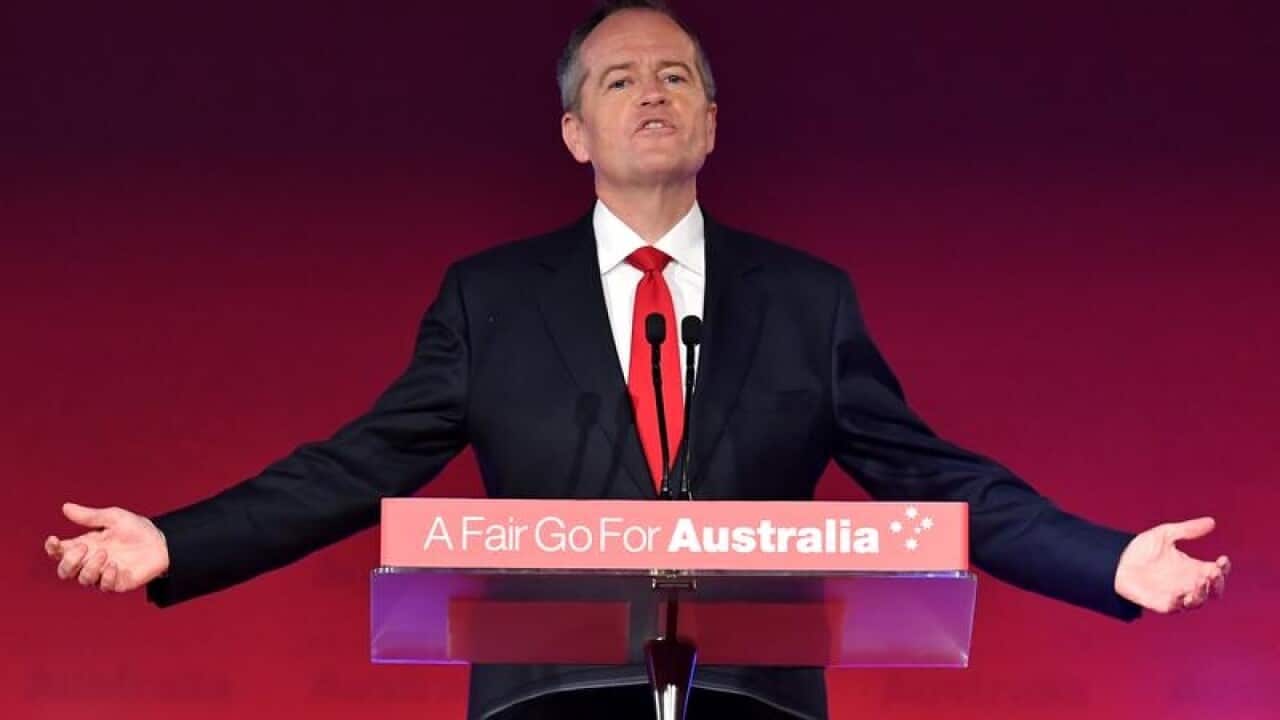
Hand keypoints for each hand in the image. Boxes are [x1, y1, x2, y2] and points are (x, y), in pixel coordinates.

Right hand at [44, 502, 169, 592]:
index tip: (54, 539)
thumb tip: (65, 507)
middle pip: (64, 571)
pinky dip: (107, 576)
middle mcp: (91, 562)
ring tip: (105, 553)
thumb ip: (90, 516)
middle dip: (69, 561)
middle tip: (84, 548)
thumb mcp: (113, 518)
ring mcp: (103, 574)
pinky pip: (105, 586)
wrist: (162, 542)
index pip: (60, 552)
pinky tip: (116, 565)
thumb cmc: (136, 529)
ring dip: (90, 567)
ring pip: (83, 580)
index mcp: (86, 545)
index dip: (52, 549)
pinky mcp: (118, 583)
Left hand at [1114, 516, 1230, 613]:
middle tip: (1214, 573)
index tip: (1222, 559)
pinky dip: (1181, 603)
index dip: (1224, 568)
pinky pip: (1176, 608)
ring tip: (1201, 582)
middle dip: (1218, 584)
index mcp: (1193, 568)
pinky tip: (1183, 595)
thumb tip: (1211, 522)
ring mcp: (1177, 595)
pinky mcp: (1163, 604)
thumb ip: (1187, 530)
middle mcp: (1189, 583)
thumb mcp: (1166, 534)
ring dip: (1203, 594)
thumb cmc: (1142, 549)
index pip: (1217, 572)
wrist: (1116, 561)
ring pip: (1198, 602)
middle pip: (1214, 590)